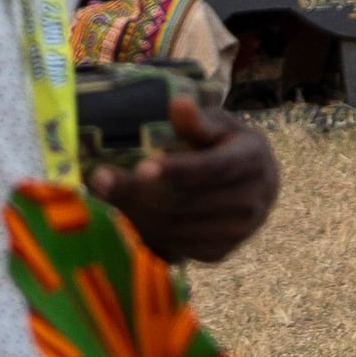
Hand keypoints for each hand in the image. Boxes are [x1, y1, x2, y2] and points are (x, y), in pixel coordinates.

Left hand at [88, 91, 279, 263]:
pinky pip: (176, 245)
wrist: (258, 187)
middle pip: (185, 201)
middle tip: (98, 179)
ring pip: (175, 226)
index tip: (140, 168)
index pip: (211, 168)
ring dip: (134, 212)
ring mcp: (238, 231)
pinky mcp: (221, 252)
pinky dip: (147, 231)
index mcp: (253, 159)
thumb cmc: (229, 146)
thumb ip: (197, 121)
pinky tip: (129, 212)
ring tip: (106, 192)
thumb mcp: (220, 125)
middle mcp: (252, 200)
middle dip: (137, 192)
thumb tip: (177, 104)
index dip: (176, 170)